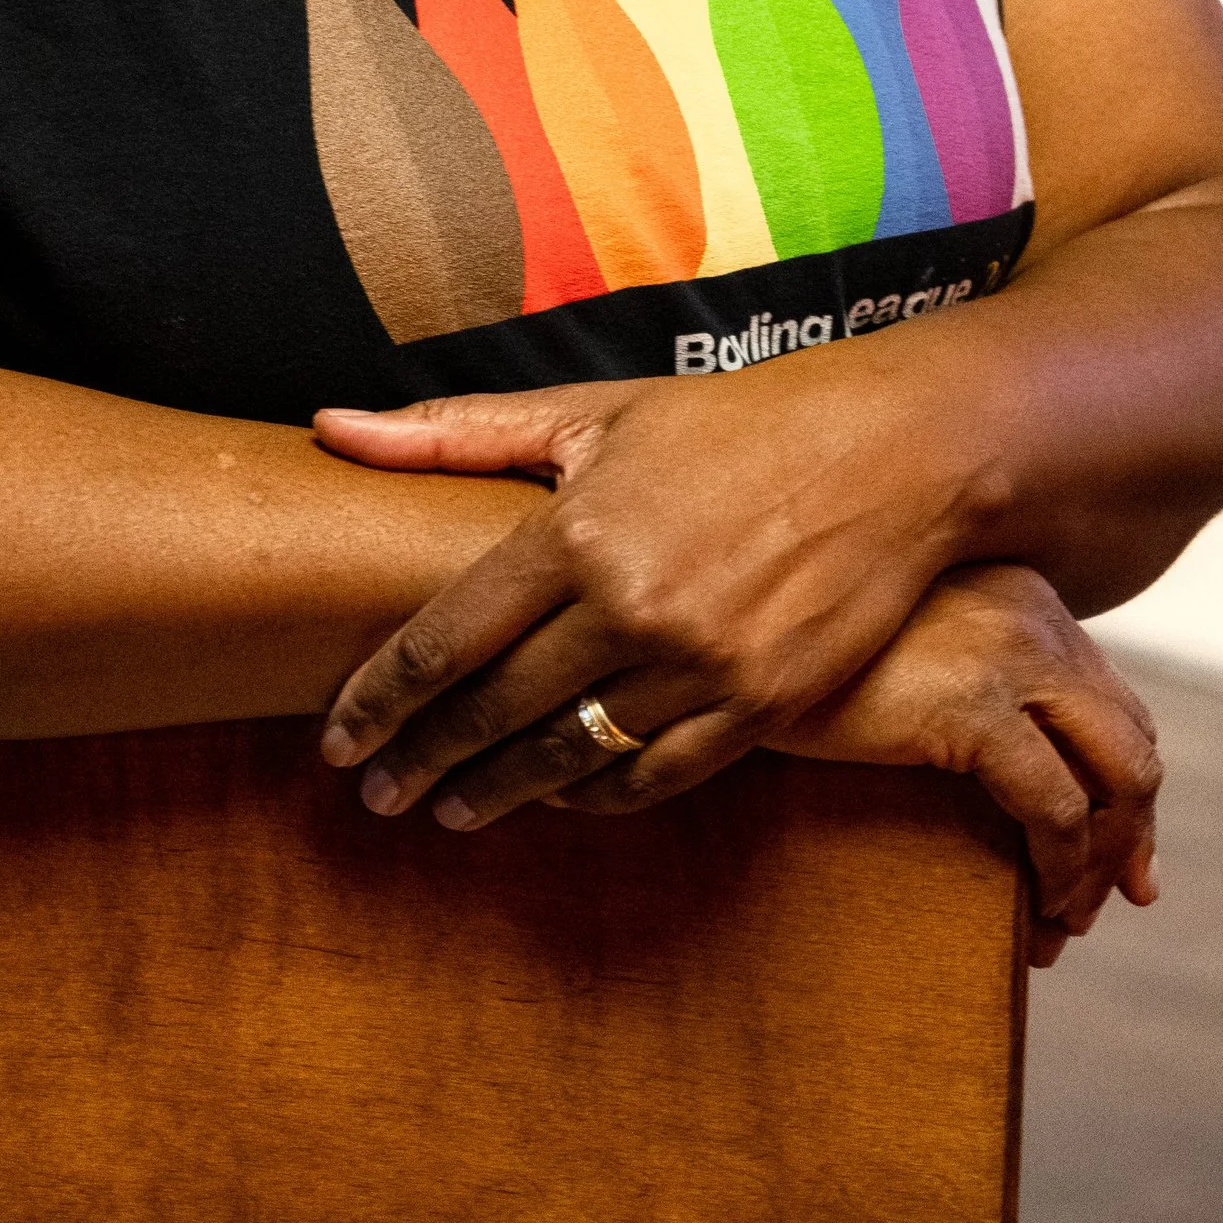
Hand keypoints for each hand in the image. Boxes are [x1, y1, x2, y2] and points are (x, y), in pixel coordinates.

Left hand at [313, 339, 973, 830]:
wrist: (891, 453)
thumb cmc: (730, 423)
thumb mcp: (589, 410)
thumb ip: (455, 433)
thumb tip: (332, 427)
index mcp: (576, 530)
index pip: (447, 637)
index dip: (381, 699)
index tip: (340, 739)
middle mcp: (630, 607)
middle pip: (495, 711)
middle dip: (423, 761)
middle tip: (376, 795)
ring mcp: (698, 667)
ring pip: (568, 756)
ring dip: (498, 792)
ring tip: (450, 812)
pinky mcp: (761, 707)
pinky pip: (655, 777)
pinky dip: (595, 794)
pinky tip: (558, 798)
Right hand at [756, 563, 1160, 965]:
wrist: (729, 634)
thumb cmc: (799, 647)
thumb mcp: (900, 644)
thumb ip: (962, 669)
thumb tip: (1007, 755)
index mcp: (1020, 590)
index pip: (1108, 699)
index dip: (1122, 784)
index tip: (1117, 851)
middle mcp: (1033, 612)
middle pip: (1129, 740)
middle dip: (1128, 832)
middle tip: (1113, 899)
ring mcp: (1011, 654)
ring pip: (1116, 781)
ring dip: (1099, 866)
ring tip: (1065, 923)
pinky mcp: (977, 708)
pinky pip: (1058, 811)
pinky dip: (1062, 870)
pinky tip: (1039, 908)